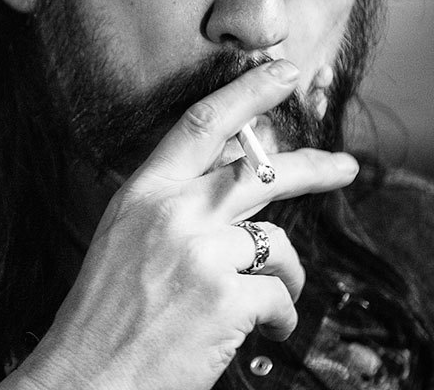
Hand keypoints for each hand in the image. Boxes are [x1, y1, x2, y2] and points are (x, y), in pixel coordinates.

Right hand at [0, 60, 359, 389]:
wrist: (89, 375)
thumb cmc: (106, 316)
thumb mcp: (126, 240)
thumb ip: (174, 207)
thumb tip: (234, 182)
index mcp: (144, 194)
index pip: (201, 125)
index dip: (248, 94)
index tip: (282, 74)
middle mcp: (174, 214)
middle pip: (260, 171)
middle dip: (312, 165)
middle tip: (344, 166)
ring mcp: (201, 254)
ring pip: (279, 245)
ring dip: (284, 278)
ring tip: (265, 306)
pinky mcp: (227, 298)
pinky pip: (280, 299)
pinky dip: (277, 320)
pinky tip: (254, 333)